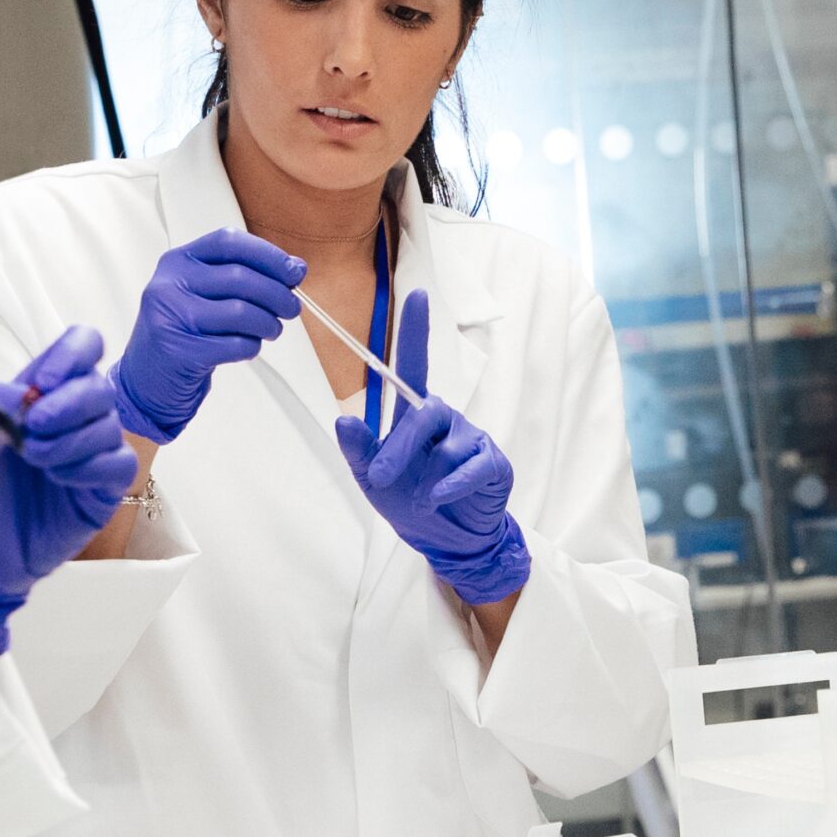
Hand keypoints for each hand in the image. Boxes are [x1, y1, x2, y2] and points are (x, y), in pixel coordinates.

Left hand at [0, 328, 139, 658]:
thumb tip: (19, 395)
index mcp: (48, 387)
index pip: (82, 345)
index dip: (70, 355)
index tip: (42, 383)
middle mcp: (79, 412)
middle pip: (98, 385)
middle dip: (65, 404)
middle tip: (33, 428)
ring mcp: (97, 447)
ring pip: (108, 424)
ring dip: (69, 439)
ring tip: (35, 458)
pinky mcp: (107, 484)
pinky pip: (118, 462)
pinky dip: (87, 466)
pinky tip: (59, 478)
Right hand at [110, 228, 303, 445]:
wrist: (145, 380)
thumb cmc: (183, 333)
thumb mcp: (204, 294)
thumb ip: (245, 276)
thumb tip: (296, 268)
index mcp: (177, 261)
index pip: (228, 242)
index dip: (268, 254)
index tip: (294, 272)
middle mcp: (169, 284)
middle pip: (240, 277)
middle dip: (277, 294)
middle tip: (291, 309)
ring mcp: (170, 317)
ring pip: (241, 312)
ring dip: (268, 323)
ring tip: (271, 330)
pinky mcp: (178, 350)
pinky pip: (234, 345)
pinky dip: (251, 346)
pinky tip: (248, 347)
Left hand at [334, 289, 529, 604]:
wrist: (447, 542)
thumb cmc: (409, 501)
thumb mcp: (372, 480)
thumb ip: (359, 450)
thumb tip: (342, 418)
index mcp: (415, 415)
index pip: (414, 364)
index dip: (416, 330)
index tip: (418, 294)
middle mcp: (445, 419)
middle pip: (425, 412)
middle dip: (400, 446)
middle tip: (380, 477)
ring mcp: (471, 439)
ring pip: (448, 441)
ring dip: (426, 472)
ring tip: (418, 499)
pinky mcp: (493, 464)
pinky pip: (473, 466)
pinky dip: (452, 483)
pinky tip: (439, 497)